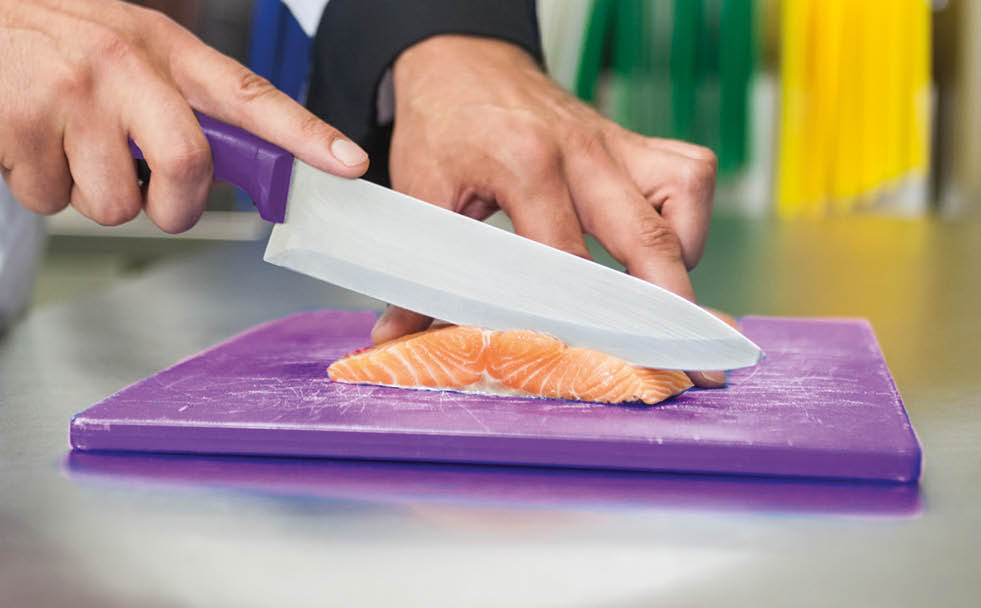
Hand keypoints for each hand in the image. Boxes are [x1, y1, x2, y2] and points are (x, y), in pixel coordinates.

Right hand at [0, 0, 367, 232]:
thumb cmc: (58, 45)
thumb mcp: (130, 52)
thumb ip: (184, 104)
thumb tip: (241, 167)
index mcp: (162, 49)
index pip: (249, 94)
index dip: (304, 133)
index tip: (349, 162)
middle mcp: (124, 65)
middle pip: (188, 169)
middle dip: (175, 206)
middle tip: (155, 197)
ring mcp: (71, 93)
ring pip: (115, 205)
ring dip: (94, 197)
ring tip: (69, 149)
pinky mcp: (19, 122)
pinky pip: (52, 201)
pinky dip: (42, 189)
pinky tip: (31, 144)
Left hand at [373, 35, 723, 385]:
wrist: (462, 59)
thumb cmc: (443, 122)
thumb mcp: (420, 191)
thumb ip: (419, 271)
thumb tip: (395, 338)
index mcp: (526, 164)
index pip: (568, 258)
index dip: (580, 316)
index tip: (593, 358)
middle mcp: (582, 152)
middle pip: (646, 236)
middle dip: (668, 305)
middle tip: (682, 357)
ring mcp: (613, 143)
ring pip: (684, 195)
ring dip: (684, 254)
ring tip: (662, 296)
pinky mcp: (629, 141)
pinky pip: (689, 172)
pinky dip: (689, 217)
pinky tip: (664, 247)